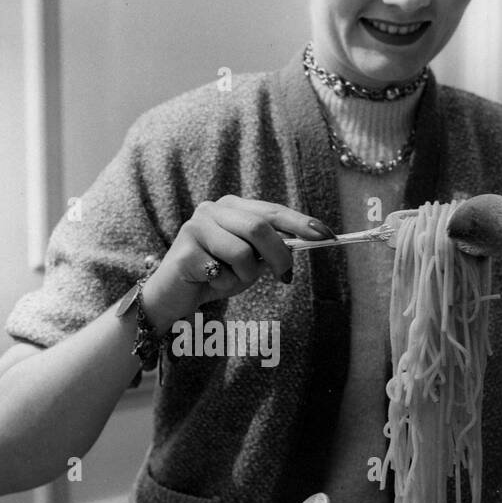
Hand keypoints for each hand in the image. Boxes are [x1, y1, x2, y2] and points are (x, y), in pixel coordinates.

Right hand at [143, 196, 335, 329]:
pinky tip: (209, 283)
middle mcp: (212, 209)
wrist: (173, 296)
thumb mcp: (249, 261)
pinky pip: (221, 272)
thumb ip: (270, 249)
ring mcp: (195, 227)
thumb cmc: (215, 275)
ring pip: (242, 252)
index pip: (273, 211)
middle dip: (279, 255)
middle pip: (259, 227)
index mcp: (231, 206)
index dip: (301, 222)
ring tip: (231, 279)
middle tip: (285, 277)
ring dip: (246, 275)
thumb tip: (304, 243)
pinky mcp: (184, 252)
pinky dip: (224, 285)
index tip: (328, 236)